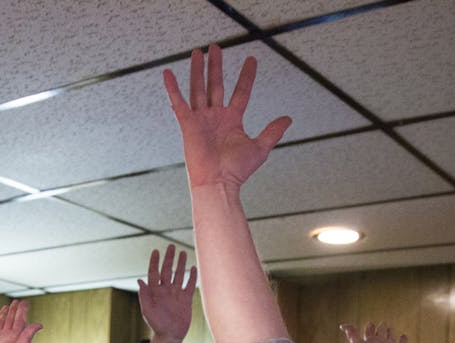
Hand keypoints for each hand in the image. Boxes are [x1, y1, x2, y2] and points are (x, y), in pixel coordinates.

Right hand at [0, 300, 41, 342]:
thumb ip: (28, 335)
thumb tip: (39, 324)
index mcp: (15, 338)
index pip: (20, 321)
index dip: (23, 311)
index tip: (25, 302)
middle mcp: (6, 337)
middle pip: (11, 320)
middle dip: (14, 310)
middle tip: (17, 301)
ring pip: (0, 323)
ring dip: (3, 314)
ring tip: (7, 306)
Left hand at [138, 245, 195, 342]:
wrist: (170, 335)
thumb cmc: (156, 324)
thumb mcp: (147, 310)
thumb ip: (144, 295)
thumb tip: (140, 281)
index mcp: (155, 291)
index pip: (154, 272)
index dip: (154, 262)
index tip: (156, 251)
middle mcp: (165, 290)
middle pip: (167, 270)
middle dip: (169, 258)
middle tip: (171, 246)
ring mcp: (176, 294)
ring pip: (179, 275)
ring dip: (181, 264)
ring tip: (183, 252)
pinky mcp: (186, 299)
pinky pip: (189, 285)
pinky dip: (192, 277)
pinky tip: (194, 268)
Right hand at [163, 44, 290, 190]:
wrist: (218, 183)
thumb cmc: (236, 170)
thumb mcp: (260, 148)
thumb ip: (272, 132)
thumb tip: (287, 119)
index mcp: (232, 120)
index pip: (240, 92)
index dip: (247, 76)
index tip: (252, 60)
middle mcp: (215, 117)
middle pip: (216, 85)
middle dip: (216, 66)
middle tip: (216, 47)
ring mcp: (201, 119)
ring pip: (198, 89)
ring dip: (198, 70)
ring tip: (198, 52)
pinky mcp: (188, 124)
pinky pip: (179, 103)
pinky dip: (172, 88)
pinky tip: (167, 73)